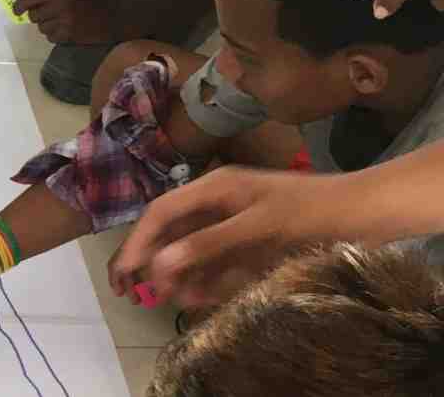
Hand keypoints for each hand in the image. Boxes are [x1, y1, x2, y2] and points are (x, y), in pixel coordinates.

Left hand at [13, 0, 119, 43]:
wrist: (118, 13)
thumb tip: (30, 5)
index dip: (19, 5)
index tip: (17, 11)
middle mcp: (59, 5)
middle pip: (34, 16)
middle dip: (40, 16)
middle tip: (53, 14)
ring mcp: (65, 22)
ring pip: (42, 28)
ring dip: (49, 26)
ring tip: (64, 21)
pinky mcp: (70, 36)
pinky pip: (52, 38)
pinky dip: (56, 35)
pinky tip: (68, 30)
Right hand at [108, 166, 350, 307]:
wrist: (363, 211)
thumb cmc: (310, 211)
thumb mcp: (258, 226)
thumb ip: (209, 243)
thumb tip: (160, 262)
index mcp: (213, 188)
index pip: (161, 212)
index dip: (138, 241)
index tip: (125, 272)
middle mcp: (216, 202)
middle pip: (170, 231)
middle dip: (147, 259)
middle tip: (129, 289)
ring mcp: (232, 222)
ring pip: (189, 249)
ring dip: (174, 273)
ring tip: (164, 299)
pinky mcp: (249, 241)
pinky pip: (215, 260)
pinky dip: (201, 278)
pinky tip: (194, 296)